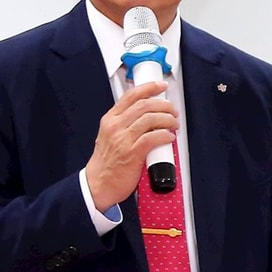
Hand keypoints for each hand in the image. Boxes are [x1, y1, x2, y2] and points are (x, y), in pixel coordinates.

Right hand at [83, 80, 178, 209]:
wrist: (97, 185)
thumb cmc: (105, 163)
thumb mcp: (108, 136)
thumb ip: (123, 124)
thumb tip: (146, 115)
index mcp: (110, 120)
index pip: (131, 96)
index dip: (149, 88)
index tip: (161, 86)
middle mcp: (115, 126)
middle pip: (144, 105)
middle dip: (163, 105)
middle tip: (172, 110)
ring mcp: (123, 140)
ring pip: (150, 119)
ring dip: (167, 120)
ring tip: (173, 124)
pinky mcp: (132, 154)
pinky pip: (152, 138)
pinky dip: (164, 135)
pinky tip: (169, 137)